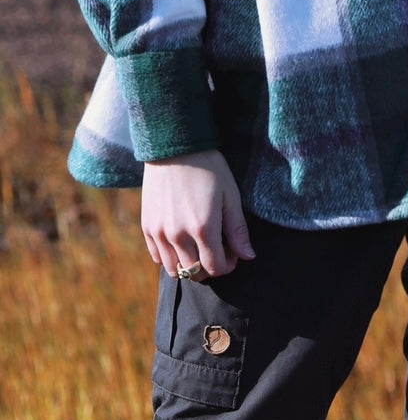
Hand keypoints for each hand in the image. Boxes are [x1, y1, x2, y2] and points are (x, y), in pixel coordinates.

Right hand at [141, 150, 255, 279]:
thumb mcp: (230, 194)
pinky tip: (181, 241)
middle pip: (195, 273)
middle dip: (210, 267)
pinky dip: (170, 257)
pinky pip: (157, 257)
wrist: (174, 147)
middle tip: (218, 249)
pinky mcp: (147, 227)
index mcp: (203, 227)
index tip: (232, 252)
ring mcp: (159, 232)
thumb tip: (248, 256)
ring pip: (174, 269)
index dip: (228, 264)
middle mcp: (178, 235)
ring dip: (189, 265)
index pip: (216, 267)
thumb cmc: (208, 167)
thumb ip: (237, 229)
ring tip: (199, 247)